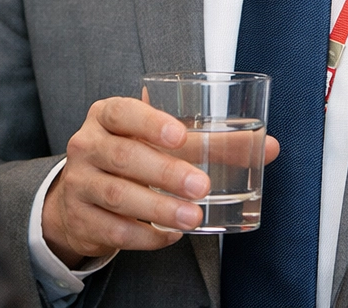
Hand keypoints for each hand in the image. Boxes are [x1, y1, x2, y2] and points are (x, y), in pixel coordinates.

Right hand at [42, 97, 277, 266]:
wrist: (81, 191)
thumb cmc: (134, 151)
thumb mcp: (162, 138)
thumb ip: (213, 141)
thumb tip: (268, 147)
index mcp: (108, 114)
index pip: (124, 112)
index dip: (151, 122)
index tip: (180, 134)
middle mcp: (87, 144)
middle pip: (125, 157)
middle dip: (165, 172)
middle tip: (201, 186)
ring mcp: (79, 183)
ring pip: (119, 196)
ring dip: (159, 208)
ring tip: (193, 217)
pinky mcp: (80, 218)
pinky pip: (114, 230)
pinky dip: (145, 236)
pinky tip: (169, 236)